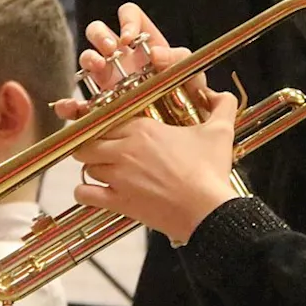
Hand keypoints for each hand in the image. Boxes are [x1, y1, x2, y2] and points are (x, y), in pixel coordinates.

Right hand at [52, 2, 206, 119]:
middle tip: (110, 49)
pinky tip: (69, 108)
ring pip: (87, 58)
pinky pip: (76, 104)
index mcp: (142, 43)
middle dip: (100, 35)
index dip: (127, 20)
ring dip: (89, 59)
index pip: (129, 15)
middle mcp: (120, 57)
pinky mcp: (98, 106)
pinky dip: (67, 105)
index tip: (129, 39)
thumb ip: (179, 58)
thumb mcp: (189, 73)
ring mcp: (106, 79)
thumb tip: (155, 53)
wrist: (180, 129)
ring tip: (99, 68)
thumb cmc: (185, 96)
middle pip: (98, 30)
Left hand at [75, 89, 240, 243]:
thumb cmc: (210, 172)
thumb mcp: (221, 132)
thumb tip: (221, 93)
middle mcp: (125, 149)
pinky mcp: (117, 201)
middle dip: (93, 143)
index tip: (112, 128)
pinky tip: (93, 192)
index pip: (108, 117)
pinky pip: (83, 193)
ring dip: (92, 166)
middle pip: (89, 139)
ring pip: (86, 164)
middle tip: (103, 148)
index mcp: (143, 129)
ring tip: (104, 169)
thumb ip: (221, 106)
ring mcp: (118, 177)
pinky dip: (84, 192)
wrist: (207, 211)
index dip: (106, 122)